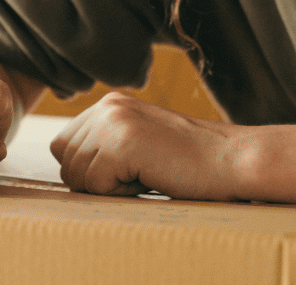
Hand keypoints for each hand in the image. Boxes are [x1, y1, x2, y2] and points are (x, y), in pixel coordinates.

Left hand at [50, 92, 240, 200]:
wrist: (231, 160)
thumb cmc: (191, 161)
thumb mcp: (140, 141)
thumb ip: (105, 144)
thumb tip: (67, 166)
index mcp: (110, 104)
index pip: (64, 147)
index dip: (90, 169)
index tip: (129, 168)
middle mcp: (108, 107)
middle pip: (66, 162)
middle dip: (96, 181)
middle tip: (141, 172)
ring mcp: (114, 122)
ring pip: (76, 176)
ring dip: (110, 187)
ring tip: (147, 173)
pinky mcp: (122, 144)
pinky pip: (94, 186)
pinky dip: (121, 193)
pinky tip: (151, 177)